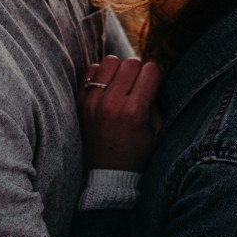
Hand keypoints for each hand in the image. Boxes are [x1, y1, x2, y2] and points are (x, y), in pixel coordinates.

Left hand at [77, 54, 162, 172]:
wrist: (108, 175)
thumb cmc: (137, 153)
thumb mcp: (156, 129)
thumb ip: (155, 99)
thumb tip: (151, 75)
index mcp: (135, 110)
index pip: (152, 69)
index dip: (156, 77)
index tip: (153, 86)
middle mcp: (112, 103)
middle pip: (132, 62)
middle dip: (138, 73)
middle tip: (137, 87)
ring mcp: (92, 101)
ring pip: (111, 61)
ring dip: (119, 70)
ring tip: (121, 85)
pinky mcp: (80, 101)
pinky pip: (92, 70)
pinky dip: (101, 75)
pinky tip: (106, 88)